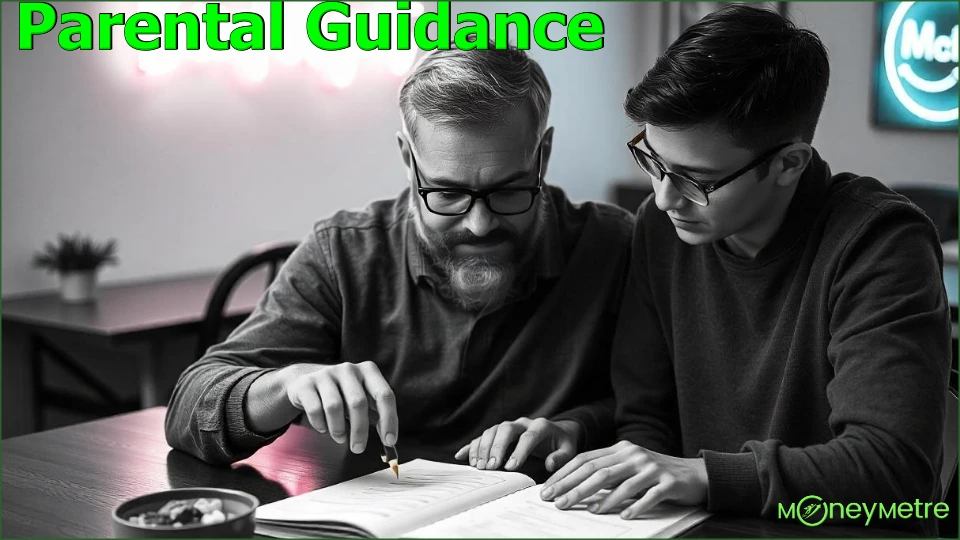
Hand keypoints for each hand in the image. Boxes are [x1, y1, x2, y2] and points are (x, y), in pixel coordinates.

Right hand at [283, 361, 397, 453]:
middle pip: (358, 403)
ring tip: (340, 438)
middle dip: (360, 430)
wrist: (305, 380)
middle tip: (358, 448)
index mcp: (368, 371)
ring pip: (334, 407)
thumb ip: (375, 413)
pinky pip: (315, 409)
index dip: (389, 420)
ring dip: (338, 429)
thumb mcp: (362, 397)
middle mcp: (348, 369)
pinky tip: (323, 428)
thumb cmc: (341, 394)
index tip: (389, 441)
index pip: (384, 395)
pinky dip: (320, 424)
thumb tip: (389, 439)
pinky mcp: (306, 383)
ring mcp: (326, 374)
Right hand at [454, 417, 580, 472]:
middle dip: (496, 448)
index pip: (528, 437)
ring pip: (492, 431)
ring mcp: (509, 426)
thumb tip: (549, 464)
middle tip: (490, 467)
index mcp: (540, 426)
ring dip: (483, 448)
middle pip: (505, 429)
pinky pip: (482, 437)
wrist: (556, 432)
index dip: (519, 451)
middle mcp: (522, 423)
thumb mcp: (569, 450)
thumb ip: (560, 457)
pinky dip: (471, 446)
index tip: (510, 467)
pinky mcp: (499, 433)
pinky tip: (461, 456)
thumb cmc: (562, 443)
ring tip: (479, 466)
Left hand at [538, 441, 707, 518]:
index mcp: (621, 449)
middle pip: (598, 471)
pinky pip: (650, 496)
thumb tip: (575, 488)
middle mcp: (634, 455)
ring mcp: (651, 468)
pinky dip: (636, 506)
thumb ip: (607, 472)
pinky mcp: (668, 483)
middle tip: (556, 502)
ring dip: (602, 499)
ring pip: (621, 483)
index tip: (547, 489)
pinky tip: (625, 516)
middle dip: (574, 487)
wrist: (695, 474)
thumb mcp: (630, 467)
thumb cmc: (656, 473)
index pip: (586, 459)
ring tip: (587, 511)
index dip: (565, 474)